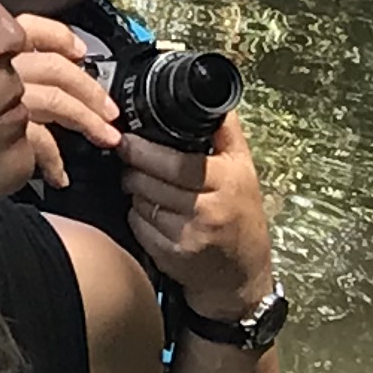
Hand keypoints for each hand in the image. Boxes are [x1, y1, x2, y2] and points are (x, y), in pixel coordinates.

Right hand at [9, 13, 118, 190]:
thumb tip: (5, 71)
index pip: (32, 29)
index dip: (60, 38)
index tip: (79, 51)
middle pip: (56, 69)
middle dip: (89, 90)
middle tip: (110, 113)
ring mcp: (0, 96)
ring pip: (57, 99)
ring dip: (87, 120)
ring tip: (106, 139)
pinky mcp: (2, 129)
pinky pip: (39, 139)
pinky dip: (54, 157)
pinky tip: (59, 175)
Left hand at [119, 109, 275, 327]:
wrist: (243, 276)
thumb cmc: (242, 216)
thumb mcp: (244, 170)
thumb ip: (226, 132)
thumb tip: (211, 95)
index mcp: (228, 182)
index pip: (178, 163)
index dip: (146, 151)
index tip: (128, 139)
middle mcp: (210, 211)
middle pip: (153, 182)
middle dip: (133, 166)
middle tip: (127, 156)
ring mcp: (190, 237)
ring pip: (142, 202)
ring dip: (133, 189)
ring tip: (140, 181)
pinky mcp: (172, 257)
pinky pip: (139, 226)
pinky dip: (136, 214)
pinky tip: (147, 209)